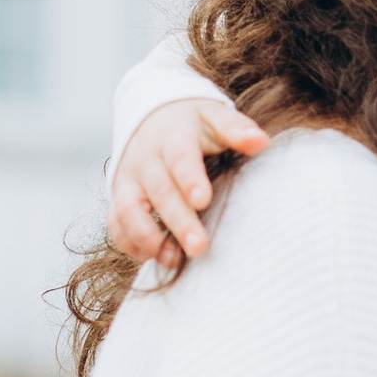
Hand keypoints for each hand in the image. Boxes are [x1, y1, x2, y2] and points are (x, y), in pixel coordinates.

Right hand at [107, 92, 268, 264]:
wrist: (153, 117)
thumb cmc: (193, 124)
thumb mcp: (213, 116)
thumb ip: (235, 128)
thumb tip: (260, 142)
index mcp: (173, 137)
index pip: (179, 157)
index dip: (189, 179)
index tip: (203, 200)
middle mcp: (147, 159)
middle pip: (159, 191)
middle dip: (178, 220)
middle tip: (199, 247)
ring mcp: (130, 180)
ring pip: (128, 210)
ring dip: (148, 237)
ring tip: (174, 260)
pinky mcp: (120, 197)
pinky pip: (116, 223)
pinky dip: (129, 243)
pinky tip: (153, 257)